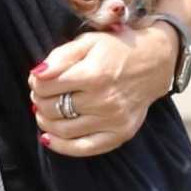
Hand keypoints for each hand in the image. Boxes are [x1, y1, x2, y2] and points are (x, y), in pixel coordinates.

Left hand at [27, 19, 176, 157]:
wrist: (154, 62)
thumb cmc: (116, 50)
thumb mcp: (88, 42)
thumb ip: (60, 56)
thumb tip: (37, 74)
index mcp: (94, 74)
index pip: (47, 87)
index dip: (36, 84)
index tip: (38, 81)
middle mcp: (104, 100)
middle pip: (52, 109)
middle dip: (40, 102)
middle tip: (42, 96)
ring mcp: (113, 120)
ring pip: (63, 130)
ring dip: (46, 122)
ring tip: (45, 112)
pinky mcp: (119, 134)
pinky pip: (84, 148)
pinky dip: (61, 146)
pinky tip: (49, 138)